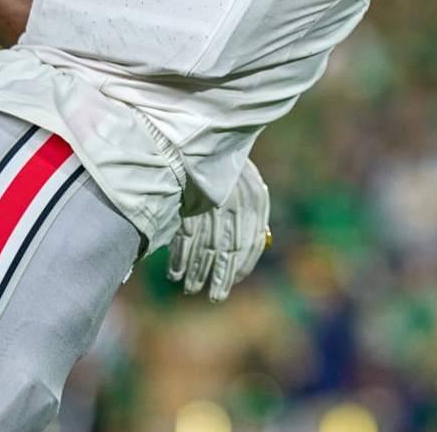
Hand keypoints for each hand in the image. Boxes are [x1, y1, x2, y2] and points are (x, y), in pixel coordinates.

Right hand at [167, 159, 270, 301]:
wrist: (210, 138)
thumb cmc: (231, 166)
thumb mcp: (251, 186)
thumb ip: (256, 215)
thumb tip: (260, 243)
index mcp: (254, 202)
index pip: (249, 244)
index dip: (241, 266)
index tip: (234, 281)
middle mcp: (234, 208)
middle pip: (227, 253)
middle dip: (220, 278)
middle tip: (215, 298)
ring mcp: (210, 207)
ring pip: (204, 250)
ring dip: (196, 273)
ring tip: (191, 289)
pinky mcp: (188, 205)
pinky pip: (184, 238)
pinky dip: (180, 258)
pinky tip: (176, 273)